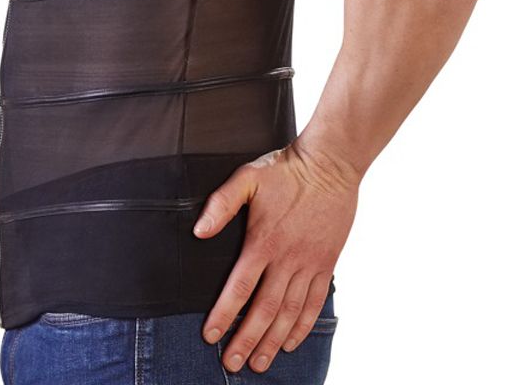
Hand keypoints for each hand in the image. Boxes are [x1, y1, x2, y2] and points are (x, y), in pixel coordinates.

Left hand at [194, 138, 359, 373]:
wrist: (330, 164)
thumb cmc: (285, 169)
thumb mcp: (247, 178)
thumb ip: (221, 204)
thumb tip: (199, 231)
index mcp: (263, 241)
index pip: (239, 287)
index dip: (224, 314)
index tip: (210, 336)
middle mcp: (286, 258)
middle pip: (264, 309)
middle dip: (247, 340)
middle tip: (232, 363)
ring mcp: (309, 263)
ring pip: (289, 312)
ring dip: (273, 341)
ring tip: (260, 363)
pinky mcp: (326, 263)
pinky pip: (315, 302)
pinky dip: (303, 326)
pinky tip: (291, 342)